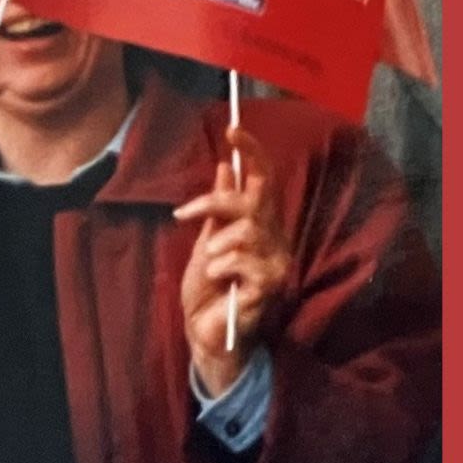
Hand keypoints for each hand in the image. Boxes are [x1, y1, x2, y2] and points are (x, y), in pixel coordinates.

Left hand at [173, 126, 291, 393]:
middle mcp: (275, 240)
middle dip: (215, 202)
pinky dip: (223, 266)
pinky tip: (221, 281)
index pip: (264, 182)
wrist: (205, 333)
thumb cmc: (207, 290)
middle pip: (254, 199)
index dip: (252, 154)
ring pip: (247, 229)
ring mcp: (277, 262)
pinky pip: (244, 259)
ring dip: (217, 245)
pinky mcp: (272, 285)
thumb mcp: (207, 240)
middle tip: (184, 214)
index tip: (232, 130)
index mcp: (260, 226)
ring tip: (211, 266)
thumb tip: (226, 167)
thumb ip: (219, 207)